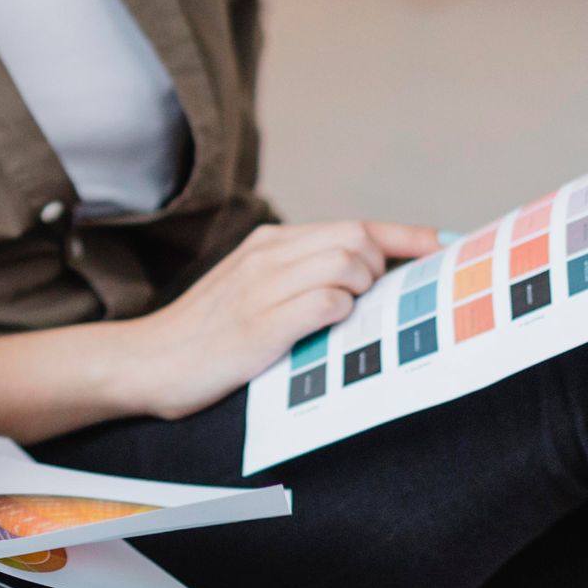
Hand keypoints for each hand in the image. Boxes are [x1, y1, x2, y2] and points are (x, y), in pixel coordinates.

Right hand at [124, 221, 440, 419]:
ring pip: (348, 265)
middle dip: (379, 270)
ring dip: (360, 292)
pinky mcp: (261, 323)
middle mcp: (268, 254)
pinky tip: (323, 332)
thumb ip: (300, 274)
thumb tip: (366, 277)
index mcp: (269, 241)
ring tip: (339, 319)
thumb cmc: (205, 335)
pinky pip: (327, 302)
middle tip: (365, 303)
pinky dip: (340, 315)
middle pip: (358, 239)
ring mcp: (263, 286)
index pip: (355, 225)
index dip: (405, 235)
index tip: (441, 246)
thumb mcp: (251, 287)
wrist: (146, 362)